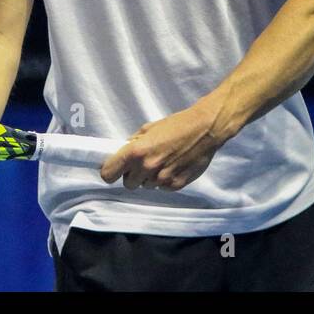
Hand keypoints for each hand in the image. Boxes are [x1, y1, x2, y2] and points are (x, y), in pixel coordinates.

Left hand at [99, 102, 229, 190]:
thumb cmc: (177, 125)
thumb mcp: (148, 128)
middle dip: (132, 174)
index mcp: (136, 152)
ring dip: (150, 177)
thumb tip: (122, 153)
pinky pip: (162, 188)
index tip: (115, 169)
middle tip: (143, 162)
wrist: (205, 130)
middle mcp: (147, 168)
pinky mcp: (176, 185)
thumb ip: (133, 143)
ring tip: (162, 161)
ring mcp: (162, 179)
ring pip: (146, 186)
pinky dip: (165, 180)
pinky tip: (173, 166)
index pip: (108, 174)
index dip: (110, 172)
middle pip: (128, 184)